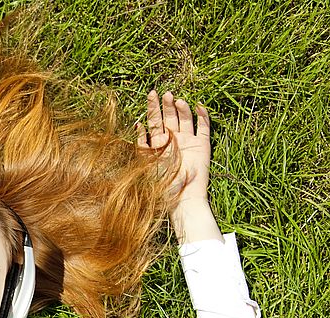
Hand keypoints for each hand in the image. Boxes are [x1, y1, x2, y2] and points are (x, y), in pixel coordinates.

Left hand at [136, 90, 210, 208]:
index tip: (151, 94)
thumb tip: (138, 124)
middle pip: (169, 117)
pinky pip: (204, 127)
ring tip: (177, 100)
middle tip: (164, 94)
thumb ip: (142, 144)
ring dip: (182, 109)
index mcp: (158, 144)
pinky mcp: (203, 145)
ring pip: (185, 119)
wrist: (183, 198)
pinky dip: (203, 116)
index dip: (152, 107)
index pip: (154, 121)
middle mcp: (173, 140)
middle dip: (166, 105)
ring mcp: (189, 141)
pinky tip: (199, 106)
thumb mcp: (147, 163)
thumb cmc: (163, 184)